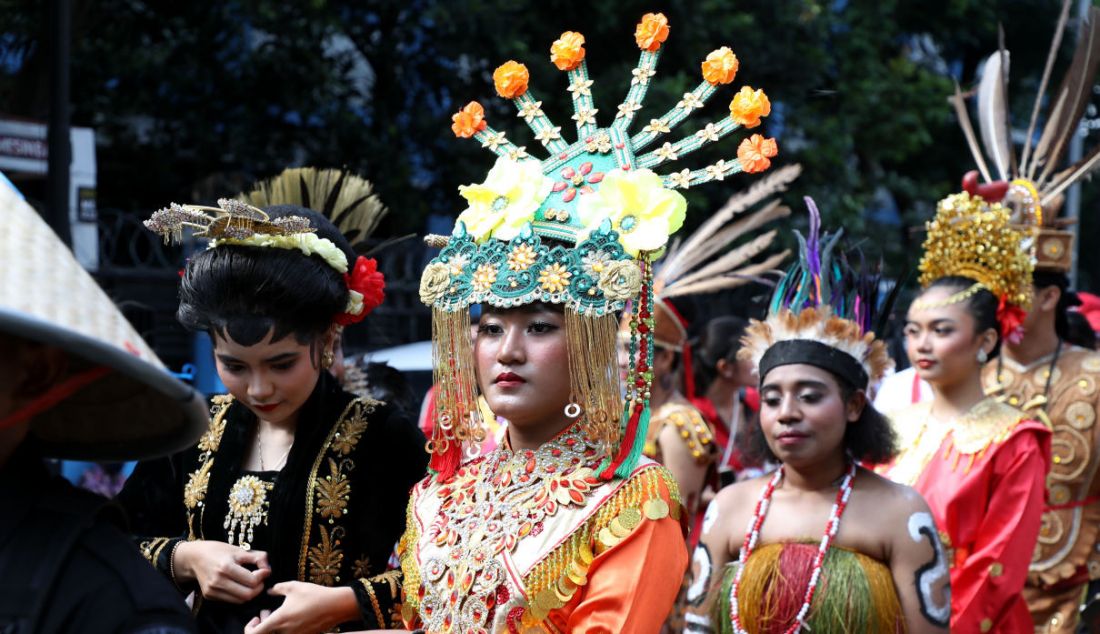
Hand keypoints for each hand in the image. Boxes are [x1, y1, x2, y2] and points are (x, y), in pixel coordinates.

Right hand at [173, 540, 269, 603]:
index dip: (262, 576)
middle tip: (259, 579)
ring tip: (251, 582)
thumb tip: (268, 570)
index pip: (252, 581)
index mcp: (226, 567)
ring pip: (240, 600)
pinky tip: (240, 585)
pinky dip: (239, 595)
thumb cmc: (219, 551)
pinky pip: (231, 600)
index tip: (264, 570)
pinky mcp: (209, 596)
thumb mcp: (239, 550)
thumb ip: (257, 557)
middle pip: (247, 594)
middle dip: (258, 588)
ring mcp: (212, 590)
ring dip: (250, 593)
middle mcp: (218, 581)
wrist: (194, 557)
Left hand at [243, 582, 357, 633]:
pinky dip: (286, 628)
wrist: (336, 606)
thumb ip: (278, 588)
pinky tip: (293, 616)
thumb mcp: (294, 586)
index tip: (257, 617)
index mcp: (279, 620)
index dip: (250, 627)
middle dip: (263, 626)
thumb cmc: (314, 595)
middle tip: (267, 613)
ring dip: (274, 627)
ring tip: (282, 614)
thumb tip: (270, 590)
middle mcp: (285, 632)